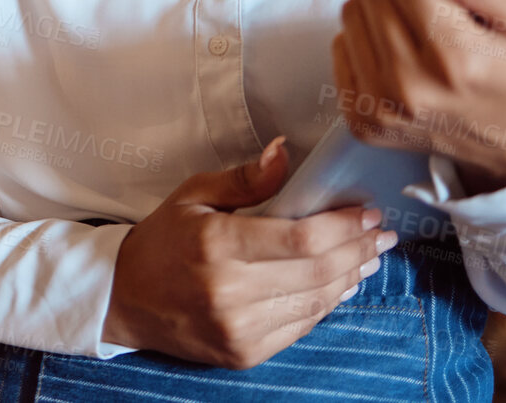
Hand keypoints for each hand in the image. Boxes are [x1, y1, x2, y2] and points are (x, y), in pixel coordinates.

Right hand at [102, 136, 396, 367]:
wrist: (124, 297)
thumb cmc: (163, 239)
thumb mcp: (195, 194)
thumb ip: (245, 178)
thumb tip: (286, 152)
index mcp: (216, 244)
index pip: (301, 238)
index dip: (344, 227)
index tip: (368, 213)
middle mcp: (228, 290)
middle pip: (317, 271)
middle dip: (358, 250)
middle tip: (381, 234)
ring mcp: (237, 328)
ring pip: (316, 302)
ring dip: (350, 278)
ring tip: (369, 257)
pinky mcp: (243, 353)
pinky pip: (300, 327)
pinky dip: (327, 304)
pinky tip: (341, 285)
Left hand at [332, 0, 505, 194]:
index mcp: (456, 57)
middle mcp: (411, 85)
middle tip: (432, 12)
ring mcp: (381, 108)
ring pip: (350, 14)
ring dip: (379, 13)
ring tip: (417, 34)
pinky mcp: (361, 120)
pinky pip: (339, 48)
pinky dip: (366, 44)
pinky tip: (399, 57)